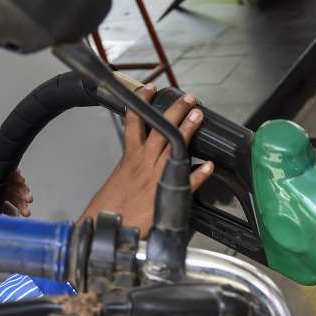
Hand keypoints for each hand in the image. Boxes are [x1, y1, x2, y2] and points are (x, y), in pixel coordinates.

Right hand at [81, 86, 213, 233]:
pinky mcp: (165, 195)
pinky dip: (198, 175)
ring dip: (187, 131)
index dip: (142, 104)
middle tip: (187, 98)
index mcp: (130, 158)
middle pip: (160, 130)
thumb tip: (138, 160)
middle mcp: (144, 163)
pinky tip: (209, 167)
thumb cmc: (109, 206)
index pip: (135, 123)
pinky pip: (185, 182)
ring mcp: (156, 177)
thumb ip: (131, 166)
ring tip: (198, 116)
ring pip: (173, 148)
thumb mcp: (117, 178)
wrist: (105, 226)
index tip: (150, 90)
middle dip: (174, 111)